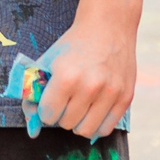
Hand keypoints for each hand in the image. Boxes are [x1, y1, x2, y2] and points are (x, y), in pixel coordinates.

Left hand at [29, 15, 135, 139]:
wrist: (107, 26)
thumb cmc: (72, 47)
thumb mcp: (46, 65)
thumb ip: (33, 97)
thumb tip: (33, 133)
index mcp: (66, 77)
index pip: (48, 115)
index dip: (46, 108)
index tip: (50, 98)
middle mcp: (90, 86)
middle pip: (66, 124)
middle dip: (62, 114)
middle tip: (66, 98)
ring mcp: (110, 93)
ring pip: (86, 131)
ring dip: (78, 122)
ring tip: (79, 105)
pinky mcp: (126, 97)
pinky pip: (106, 129)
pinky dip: (96, 125)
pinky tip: (92, 110)